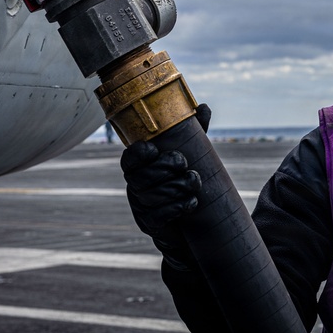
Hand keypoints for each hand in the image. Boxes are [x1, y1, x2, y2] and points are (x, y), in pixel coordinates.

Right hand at [120, 103, 211, 233]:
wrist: (186, 221)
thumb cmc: (183, 179)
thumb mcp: (190, 154)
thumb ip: (194, 133)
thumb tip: (203, 107)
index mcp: (141, 166)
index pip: (129, 158)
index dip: (138, 153)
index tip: (154, 149)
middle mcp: (135, 186)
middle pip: (140, 177)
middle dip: (164, 168)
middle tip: (184, 164)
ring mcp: (140, 206)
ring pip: (151, 196)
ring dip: (176, 188)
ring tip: (194, 182)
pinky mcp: (149, 224)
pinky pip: (157, 217)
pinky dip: (177, 208)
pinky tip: (191, 203)